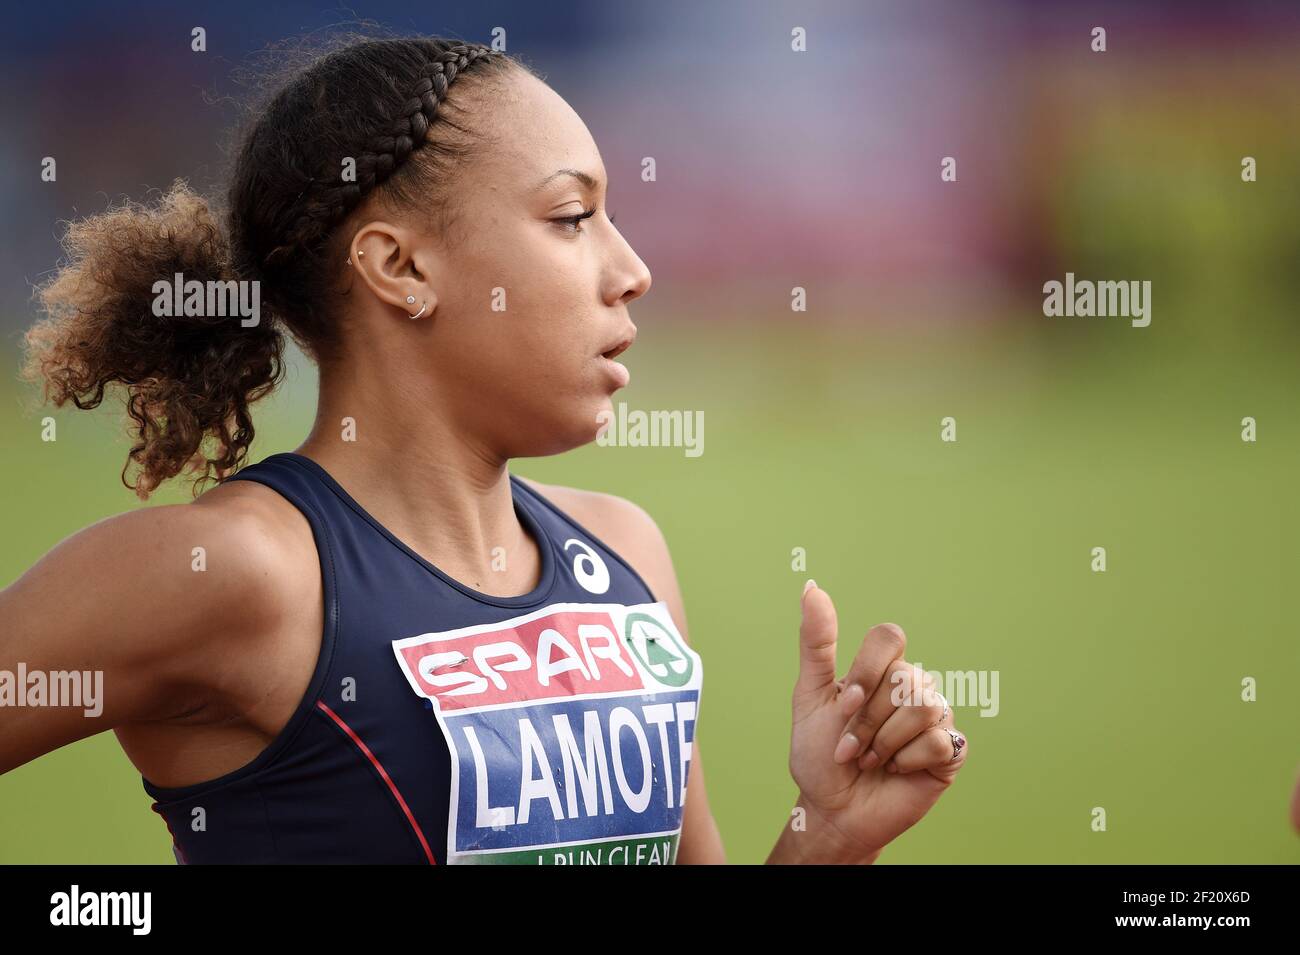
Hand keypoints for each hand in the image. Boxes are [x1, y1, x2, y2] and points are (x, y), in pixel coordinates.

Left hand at [786, 580, 967, 861]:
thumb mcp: (810, 696)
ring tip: (872, 759)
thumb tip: (811, 587)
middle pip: (903, 678)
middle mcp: (912, 687)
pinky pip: (938, 741)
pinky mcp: (950, 751)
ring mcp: (934, 718)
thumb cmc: (820, 754)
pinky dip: (906, 761)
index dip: (867, 671)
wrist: (832, 809)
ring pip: (923, 707)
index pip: (890, 637)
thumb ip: (816, 642)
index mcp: (881, 669)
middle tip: (852, 746)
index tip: (844, 704)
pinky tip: (897, 770)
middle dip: (867, 720)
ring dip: (885, 742)